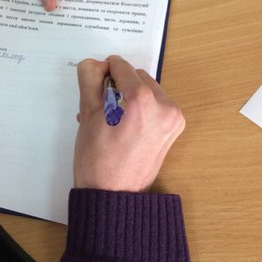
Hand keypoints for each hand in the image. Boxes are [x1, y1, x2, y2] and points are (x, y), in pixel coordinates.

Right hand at [73, 56, 184, 192]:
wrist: (113, 197)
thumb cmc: (97, 161)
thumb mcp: (87, 115)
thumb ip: (90, 81)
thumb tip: (94, 65)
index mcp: (143, 101)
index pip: (121, 67)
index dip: (104, 71)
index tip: (94, 82)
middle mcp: (165, 107)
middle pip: (137, 77)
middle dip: (118, 84)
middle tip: (99, 104)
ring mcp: (172, 120)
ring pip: (148, 90)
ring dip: (129, 95)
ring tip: (109, 117)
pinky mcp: (173, 130)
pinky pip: (156, 106)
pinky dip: (140, 108)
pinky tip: (122, 124)